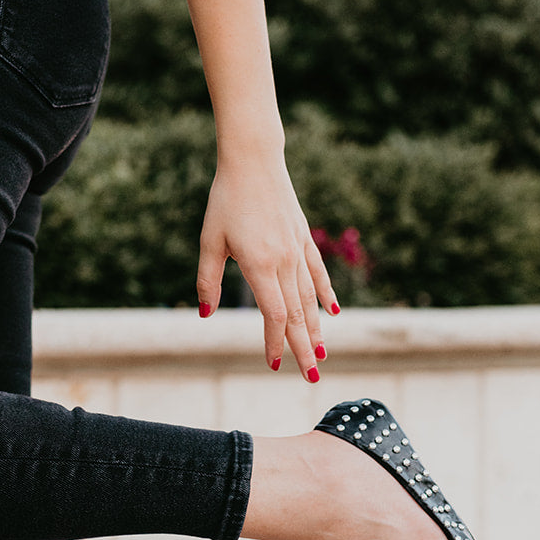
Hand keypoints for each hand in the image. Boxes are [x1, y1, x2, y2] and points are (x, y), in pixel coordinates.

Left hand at [196, 151, 338, 379]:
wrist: (253, 161)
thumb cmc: (225, 201)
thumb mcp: (209, 241)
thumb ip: (208, 280)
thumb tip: (206, 314)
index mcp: (259, 265)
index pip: (274, 315)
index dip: (275, 342)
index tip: (274, 364)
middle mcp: (284, 261)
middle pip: (298, 314)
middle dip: (304, 348)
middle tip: (312, 378)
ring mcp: (297, 249)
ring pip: (310, 298)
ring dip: (317, 329)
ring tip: (322, 354)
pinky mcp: (303, 238)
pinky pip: (317, 272)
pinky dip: (325, 294)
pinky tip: (333, 312)